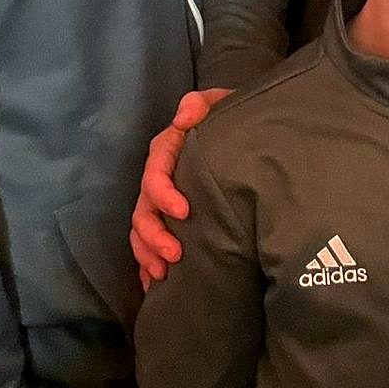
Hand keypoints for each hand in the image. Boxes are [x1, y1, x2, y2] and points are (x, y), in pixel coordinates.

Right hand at [131, 88, 230, 288]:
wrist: (247, 133)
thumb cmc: (231, 118)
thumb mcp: (221, 103)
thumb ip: (201, 104)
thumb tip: (183, 118)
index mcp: (169, 150)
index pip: (155, 172)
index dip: (163, 193)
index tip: (185, 211)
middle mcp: (160, 177)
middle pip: (143, 209)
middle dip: (154, 235)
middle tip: (175, 254)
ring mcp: (161, 200)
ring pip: (141, 230)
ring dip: (147, 253)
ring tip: (164, 273)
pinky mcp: (169, 217)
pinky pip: (149, 243)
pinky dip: (148, 263)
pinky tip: (156, 284)